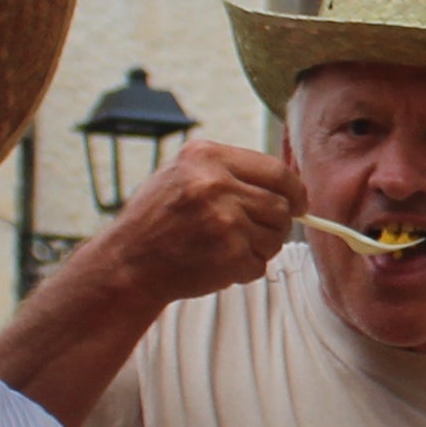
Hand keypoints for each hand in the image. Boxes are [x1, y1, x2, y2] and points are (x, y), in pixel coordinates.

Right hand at [98, 139, 305, 300]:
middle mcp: (216, 183)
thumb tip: (285, 182)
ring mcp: (224, 219)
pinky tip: (216, 264)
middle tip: (253, 234)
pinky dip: (244, 270)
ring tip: (226, 248)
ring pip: (276, 237)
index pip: (276, 170)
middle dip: (276, 224)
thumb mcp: (182, 174)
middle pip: (281, 206)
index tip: (298, 204)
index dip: (295, 191)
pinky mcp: (228, 254)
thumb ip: (228, 171)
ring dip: (260, 249)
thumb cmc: (156, 219)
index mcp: (206, 156)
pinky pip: (259, 264)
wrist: (127, 262)